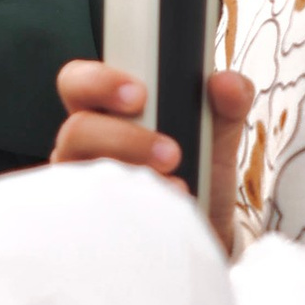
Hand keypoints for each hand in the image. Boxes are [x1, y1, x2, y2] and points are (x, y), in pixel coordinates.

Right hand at [53, 58, 252, 255]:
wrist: (206, 223)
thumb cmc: (197, 164)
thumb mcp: (218, 131)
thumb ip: (229, 101)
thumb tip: (228, 83)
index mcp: (106, 109)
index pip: (78, 82)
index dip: (98, 82)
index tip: (139, 95)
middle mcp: (86, 145)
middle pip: (76, 130)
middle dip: (123, 138)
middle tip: (170, 151)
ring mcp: (85, 185)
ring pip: (87, 176)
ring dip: (135, 177)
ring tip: (179, 183)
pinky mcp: (93, 221)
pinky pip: (98, 216)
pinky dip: (137, 209)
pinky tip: (169, 208)